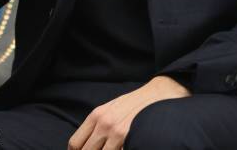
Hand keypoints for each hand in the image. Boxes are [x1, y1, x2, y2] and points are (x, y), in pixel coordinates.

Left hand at [67, 75, 190, 149]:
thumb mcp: (113, 107)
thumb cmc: (137, 102)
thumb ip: (98, 124)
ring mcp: (117, 133)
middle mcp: (104, 124)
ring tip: (113, 149)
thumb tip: (87, 144)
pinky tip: (126, 147)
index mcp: (97, 115)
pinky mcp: (130, 139)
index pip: (75, 144)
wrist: (160, 93)